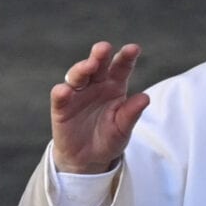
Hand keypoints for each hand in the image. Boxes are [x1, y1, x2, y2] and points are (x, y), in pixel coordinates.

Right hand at [51, 42, 149, 173]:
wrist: (89, 158)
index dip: (126, 57)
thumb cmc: (109, 138)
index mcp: (115, 85)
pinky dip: (61, 92)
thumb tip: (145, 98)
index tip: (133, 49)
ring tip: (88, 65)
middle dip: (100, 55)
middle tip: (104, 48)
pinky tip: (65, 90)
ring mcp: (77, 94)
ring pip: (77, 76)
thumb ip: (131, 114)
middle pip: (97, 65)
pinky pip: (60, 97)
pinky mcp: (61, 107)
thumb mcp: (123, 129)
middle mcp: (95, 85)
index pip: (121, 67)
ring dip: (81, 69)